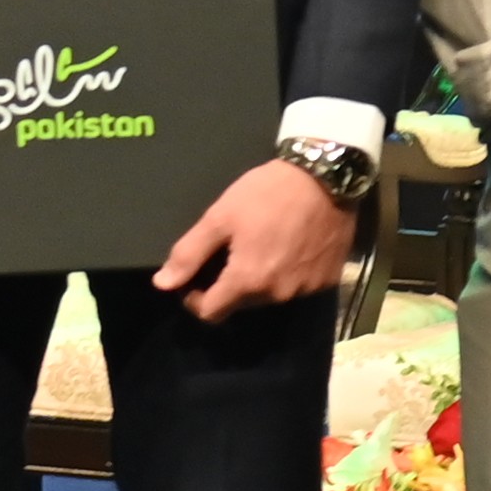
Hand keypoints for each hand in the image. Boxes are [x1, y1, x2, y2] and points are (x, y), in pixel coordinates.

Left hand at [155, 156, 357, 321]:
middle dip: (230, 286)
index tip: (196, 280)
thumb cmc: (267, 193)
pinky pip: (299, 287)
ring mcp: (306, 289)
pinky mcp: (328, 280)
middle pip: (242, 305)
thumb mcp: (220, 217)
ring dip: (261, 281)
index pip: (212, 313)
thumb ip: (189, 254)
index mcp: (247, 281)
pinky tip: (290, 248)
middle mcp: (278, 294)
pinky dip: (289, 274)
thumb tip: (162, 284)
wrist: (326, 176)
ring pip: (271, 297)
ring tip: (262, 247)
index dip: (197, 300)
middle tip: (231, 254)